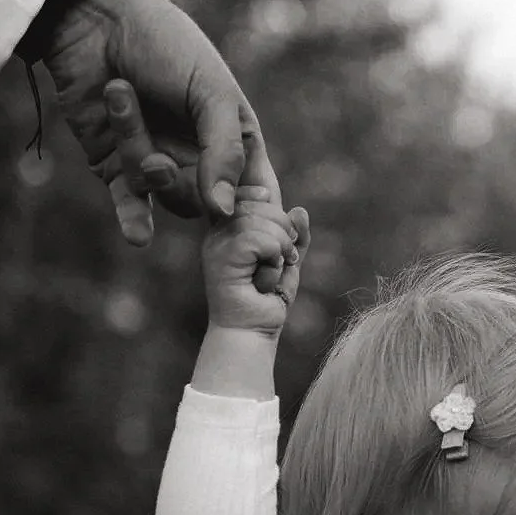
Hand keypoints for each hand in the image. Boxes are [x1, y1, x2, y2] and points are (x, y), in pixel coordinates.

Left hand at [42, 0, 275, 251]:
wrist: (93, 16)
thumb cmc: (164, 42)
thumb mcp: (209, 91)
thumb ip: (222, 152)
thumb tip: (224, 212)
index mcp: (234, 135)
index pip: (255, 191)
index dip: (255, 213)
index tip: (254, 230)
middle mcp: (198, 154)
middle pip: (204, 202)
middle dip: (180, 180)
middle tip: (155, 155)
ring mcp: (157, 160)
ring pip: (163, 193)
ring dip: (137, 150)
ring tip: (118, 93)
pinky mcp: (115, 164)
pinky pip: (130, 203)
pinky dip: (135, 220)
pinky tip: (138, 236)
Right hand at [203, 190, 307, 336]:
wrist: (252, 331)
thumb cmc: (267, 298)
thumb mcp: (287, 260)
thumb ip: (295, 236)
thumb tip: (299, 210)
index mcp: (230, 223)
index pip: (248, 187)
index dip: (265, 184)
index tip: (275, 200)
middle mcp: (219, 228)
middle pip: (259, 199)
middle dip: (284, 227)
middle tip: (285, 256)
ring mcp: (216, 240)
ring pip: (260, 218)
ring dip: (282, 246)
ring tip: (276, 268)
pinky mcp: (220, 255)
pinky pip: (258, 239)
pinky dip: (274, 257)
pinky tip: (267, 277)